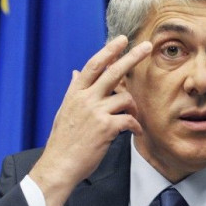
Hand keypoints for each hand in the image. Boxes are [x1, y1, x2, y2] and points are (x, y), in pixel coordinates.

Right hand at [29, 36, 151, 205]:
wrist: (60, 165)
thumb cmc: (63, 141)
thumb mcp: (64, 111)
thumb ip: (73, 90)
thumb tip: (75, 73)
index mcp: (75, 93)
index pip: (93, 65)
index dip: (108, 51)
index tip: (121, 40)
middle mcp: (86, 99)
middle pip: (113, 72)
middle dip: (132, 57)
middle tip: (146, 47)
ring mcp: (96, 112)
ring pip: (125, 99)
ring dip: (132, 108)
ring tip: (131, 118)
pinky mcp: (106, 128)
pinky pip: (129, 120)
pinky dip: (135, 126)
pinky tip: (135, 132)